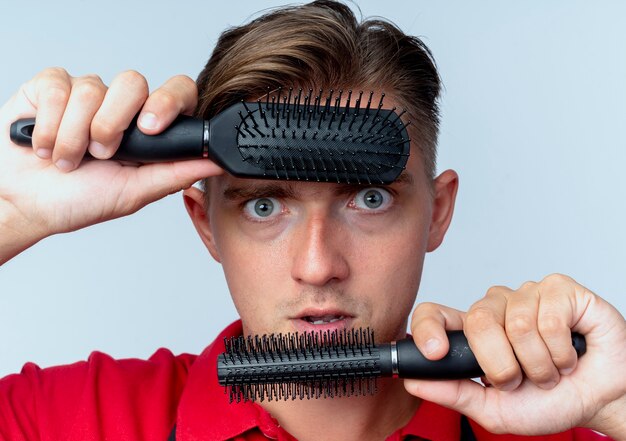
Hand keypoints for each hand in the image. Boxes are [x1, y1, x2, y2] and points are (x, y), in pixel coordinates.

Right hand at [0, 68, 221, 262]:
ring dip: (76, 135)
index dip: (168, 102)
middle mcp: (121, 106)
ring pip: (92, 88)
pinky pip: (58, 88)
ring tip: (68, 161)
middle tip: (102, 153)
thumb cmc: (80, 201)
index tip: (151, 128)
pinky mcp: (50, 87)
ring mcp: (86, 94)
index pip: (176, 92)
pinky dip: (49, 125)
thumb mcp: (134, 192)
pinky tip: (44, 146)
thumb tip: (216, 162)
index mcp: (148, 128)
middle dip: (114, 121)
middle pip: (133, 82)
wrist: (25, 205)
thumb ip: (176, 173)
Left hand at [405, 274, 625, 437]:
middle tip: (520, 379)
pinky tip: (569, 353)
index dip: (429, 328)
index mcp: (474, 332)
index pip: (435, 313)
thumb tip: (414, 380)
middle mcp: (496, 308)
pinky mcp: (559, 290)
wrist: (599, 401)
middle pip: (478, 321)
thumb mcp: (494, 409)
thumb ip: (454, 393)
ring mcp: (526, 295)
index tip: (435, 353)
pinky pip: (548, 318)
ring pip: (516, 323)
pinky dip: (560, 351)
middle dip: (501, 365)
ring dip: (538, 364)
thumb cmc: (549, 401)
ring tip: (549, 370)